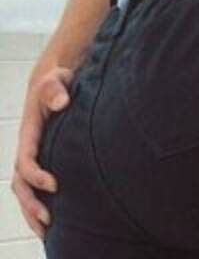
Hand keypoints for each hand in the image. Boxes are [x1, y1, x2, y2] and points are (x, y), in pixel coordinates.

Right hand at [11, 67, 72, 238]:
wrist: (55, 84)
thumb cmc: (56, 83)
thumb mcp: (55, 81)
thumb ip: (56, 89)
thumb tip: (61, 101)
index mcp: (29, 134)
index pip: (25, 159)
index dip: (36, 174)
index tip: (55, 185)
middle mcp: (28, 149)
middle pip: (21, 184)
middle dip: (31, 204)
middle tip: (48, 221)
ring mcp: (35, 157)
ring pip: (26, 192)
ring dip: (33, 212)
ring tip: (47, 233)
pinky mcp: (45, 162)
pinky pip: (36, 188)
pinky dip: (41, 206)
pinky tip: (54, 223)